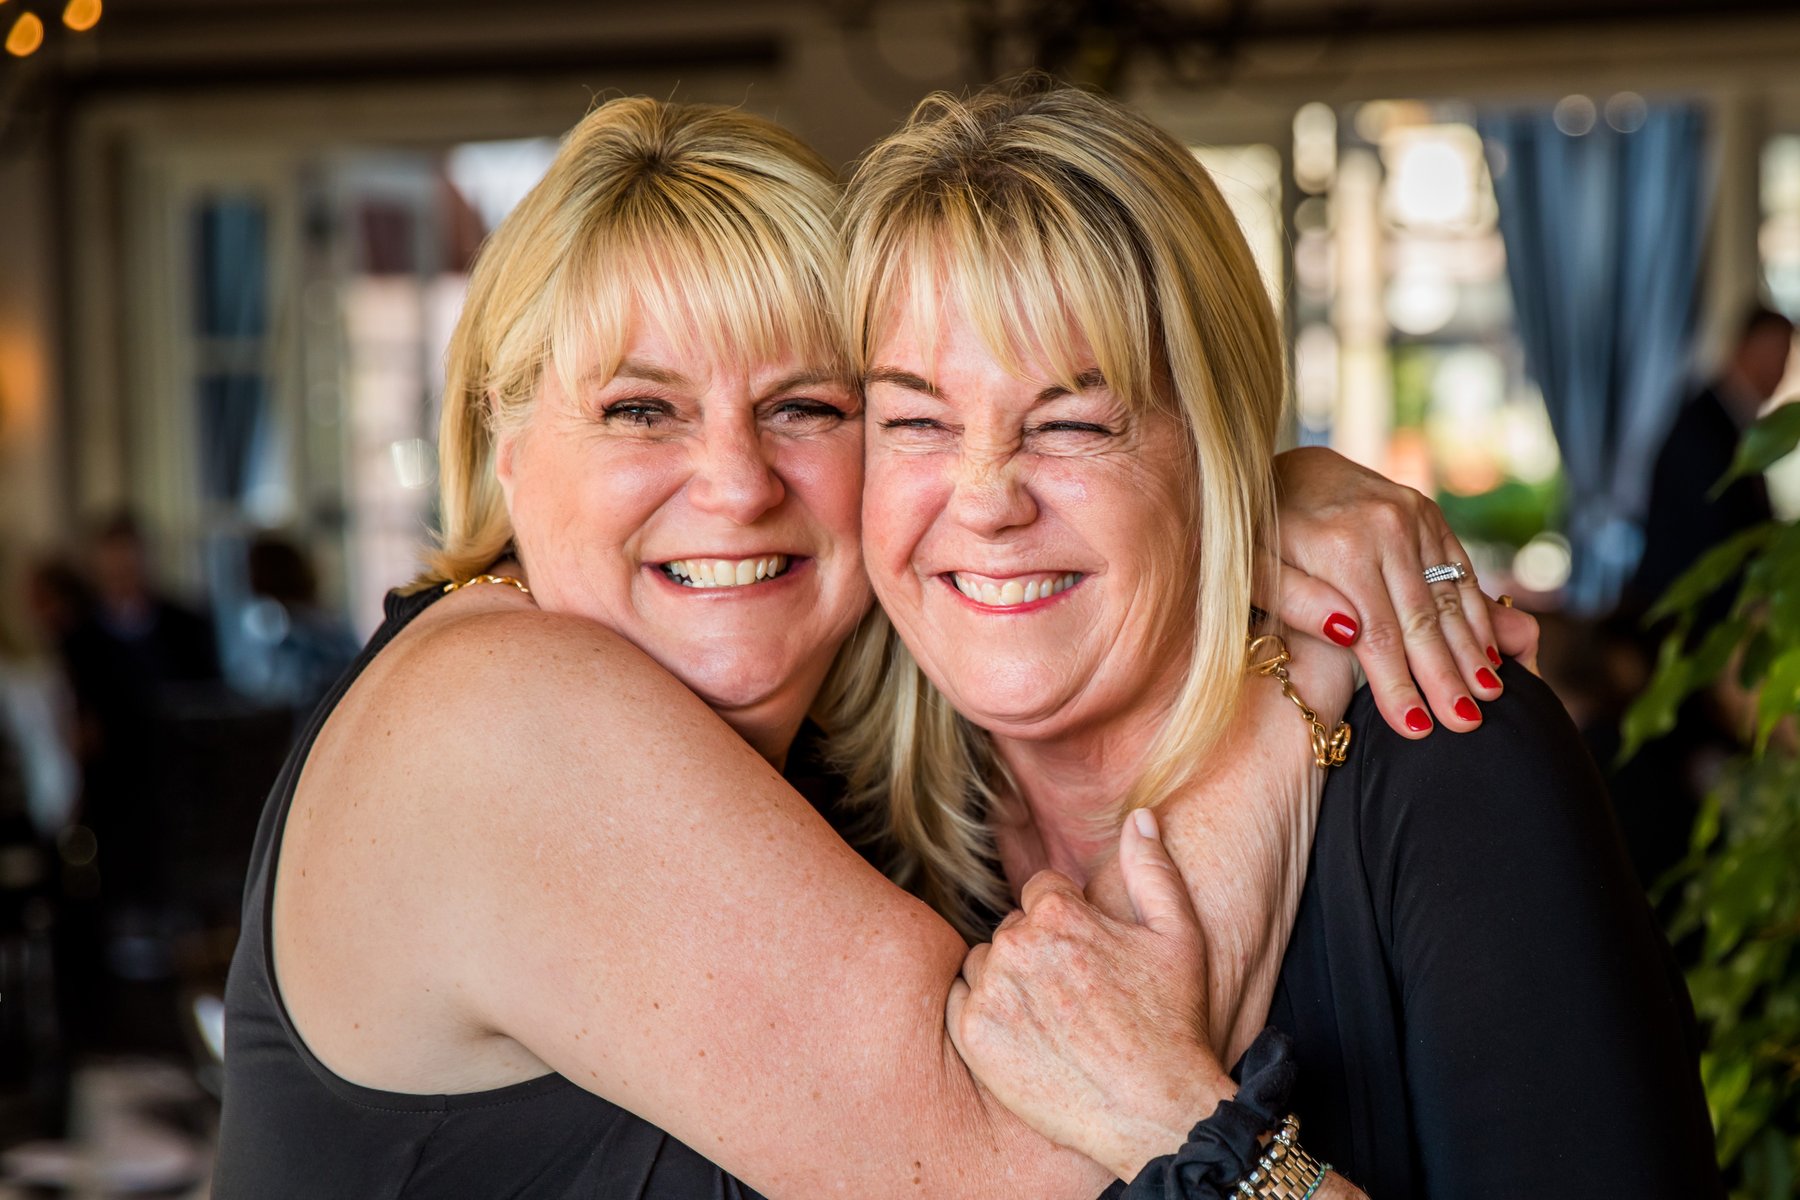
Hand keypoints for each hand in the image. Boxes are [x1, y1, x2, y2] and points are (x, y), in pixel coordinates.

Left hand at [946, 810, 1231, 1179]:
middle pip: (1012, 929)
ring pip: (985, 963)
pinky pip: (960, 1001)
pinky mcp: (972, 1035)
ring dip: (1008, 981)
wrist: (1154, 1111)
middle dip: (1038, 952)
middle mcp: (1016, 945)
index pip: (1040, 892)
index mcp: (1059, 912)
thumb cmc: (1171, 1022)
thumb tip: (1140, 815)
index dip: (1069, 924)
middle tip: (1076, 997)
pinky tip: (1024, 1037)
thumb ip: (1152, 868)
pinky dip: (984, 1013)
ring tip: (1053, 1020)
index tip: (1089, 961)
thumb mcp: (1178, 936)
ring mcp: (990, 992)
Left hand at [1270, 447, 1541, 737]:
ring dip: (1472, 648)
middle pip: (1423, 619)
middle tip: (1466, 725)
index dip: (1399, 685)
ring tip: (1489, 695)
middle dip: (1447, 678)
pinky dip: (1475, 610)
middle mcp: (1385, 526)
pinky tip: (1489, 648)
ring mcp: (1411, 514)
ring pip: (1449, 595)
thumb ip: (1296, 602)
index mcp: (1341, 547)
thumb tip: (1348, 633)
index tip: (1416, 729)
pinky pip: (1457, 567)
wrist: (1280, 465)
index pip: (1380, 634)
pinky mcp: (1425, 510)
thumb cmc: (1257, 531)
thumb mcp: (1252, 569)